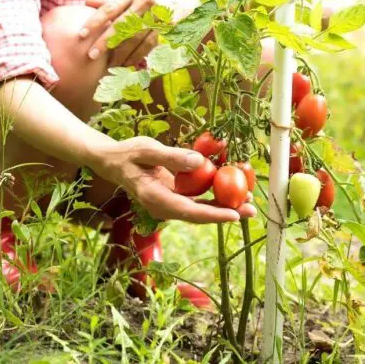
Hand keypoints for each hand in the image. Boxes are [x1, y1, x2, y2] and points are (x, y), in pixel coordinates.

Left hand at [79, 0, 158, 67]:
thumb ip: (110, 1)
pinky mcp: (166, 28)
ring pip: (135, 38)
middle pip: (121, 25)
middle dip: (105, 42)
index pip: (109, 8)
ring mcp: (157, 15)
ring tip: (109, 65)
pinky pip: (148, 45)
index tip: (81, 35)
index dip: (94, 22)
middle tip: (91, 55)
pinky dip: (136, 56)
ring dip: (121, 53)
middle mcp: (144, 2)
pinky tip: (126, 64)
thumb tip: (86, 2)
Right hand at [89, 137, 256, 223]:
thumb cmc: (128, 153)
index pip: (188, 211)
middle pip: (198, 215)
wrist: (113, 162)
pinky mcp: (172, 199)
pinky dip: (213, 199)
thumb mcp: (146, 149)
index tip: (233, 215)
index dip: (212, 215)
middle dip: (225, 214)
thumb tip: (199, 162)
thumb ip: (172, 156)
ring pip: (199, 211)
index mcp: (154, 197)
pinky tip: (230, 192)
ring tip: (248, 204)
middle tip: (251, 210)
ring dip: (223, 208)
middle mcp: (163, 207)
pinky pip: (195, 202)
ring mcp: (168, 205)